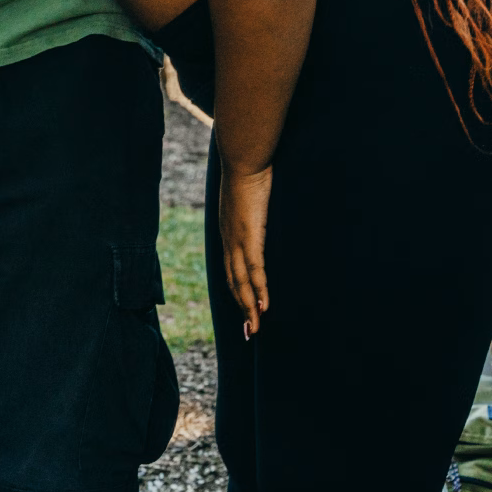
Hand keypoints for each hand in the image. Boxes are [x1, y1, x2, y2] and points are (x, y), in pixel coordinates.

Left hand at [220, 165, 272, 337]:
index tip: (244, 310)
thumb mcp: (247, 198)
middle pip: (232, 282)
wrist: (243, 159)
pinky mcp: (250, 236)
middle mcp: (228, 241)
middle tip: (249, 332)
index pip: (230, 269)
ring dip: (249, 307)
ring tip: (256, 328)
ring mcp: (237, 240)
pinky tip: (264, 306)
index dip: (236, 291)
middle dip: (241, 308)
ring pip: (241, 282)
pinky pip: (254, 270)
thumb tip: (259, 211)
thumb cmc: (248, 173)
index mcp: (227, 233)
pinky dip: (258, 290)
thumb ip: (251, 210)